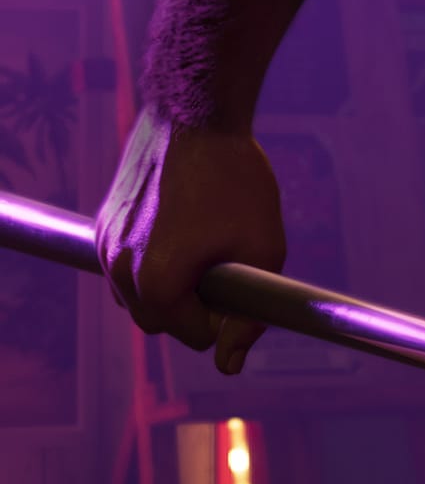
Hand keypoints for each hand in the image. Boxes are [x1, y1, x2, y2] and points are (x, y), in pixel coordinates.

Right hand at [97, 113, 285, 373]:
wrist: (195, 117)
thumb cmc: (237, 182)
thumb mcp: (263, 250)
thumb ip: (248, 315)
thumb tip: (229, 365)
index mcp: (155, 281)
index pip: (192, 334)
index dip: (227, 316)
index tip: (244, 282)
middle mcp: (117, 269)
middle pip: (159, 321)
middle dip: (196, 306)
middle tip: (228, 264)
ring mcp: (103, 246)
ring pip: (140, 295)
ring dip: (173, 285)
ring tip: (208, 241)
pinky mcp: (102, 225)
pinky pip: (127, 264)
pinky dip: (154, 260)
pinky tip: (186, 226)